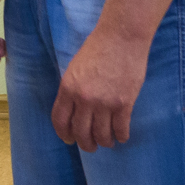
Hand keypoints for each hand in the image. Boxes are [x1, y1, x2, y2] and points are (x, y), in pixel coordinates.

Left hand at [51, 29, 148, 151]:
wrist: (121, 38)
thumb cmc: (97, 48)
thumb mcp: (75, 68)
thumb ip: (72, 90)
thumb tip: (73, 111)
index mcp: (68, 88)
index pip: (60, 120)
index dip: (64, 134)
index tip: (69, 140)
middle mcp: (84, 99)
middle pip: (81, 132)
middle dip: (85, 144)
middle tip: (90, 146)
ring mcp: (104, 103)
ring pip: (101, 135)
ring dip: (104, 142)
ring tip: (107, 141)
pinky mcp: (124, 103)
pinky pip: (120, 129)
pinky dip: (121, 136)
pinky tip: (121, 136)